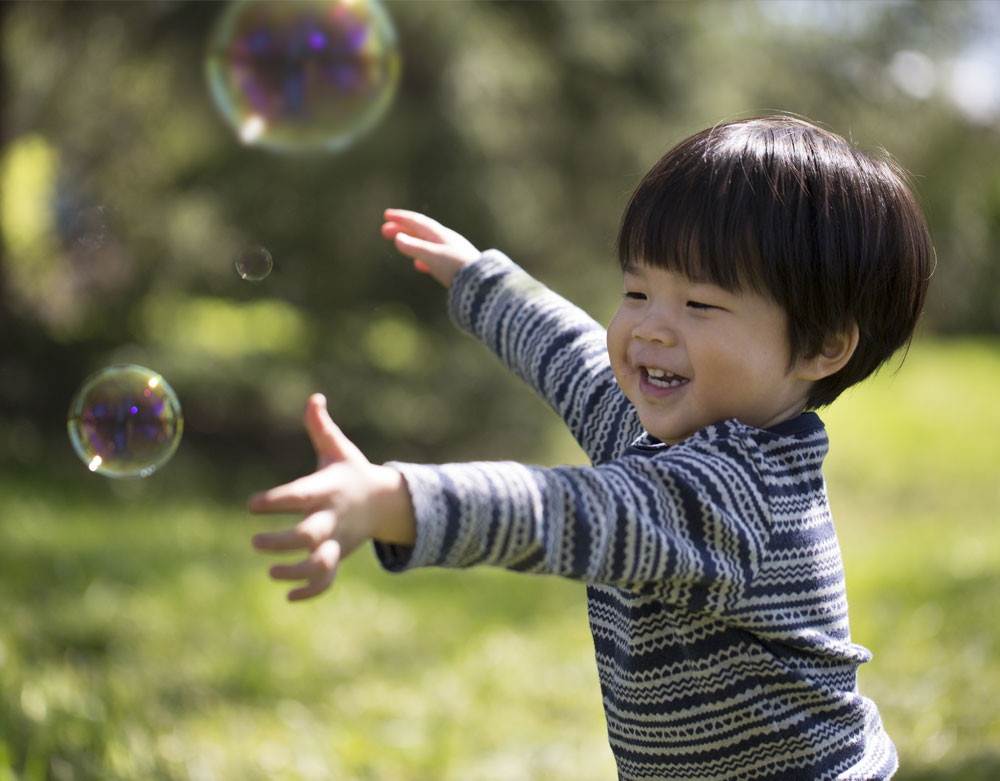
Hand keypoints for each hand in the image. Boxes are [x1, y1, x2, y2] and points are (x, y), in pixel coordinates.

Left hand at [249, 394, 414, 600]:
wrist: (386, 501)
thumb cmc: (352, 471)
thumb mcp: (338, 449)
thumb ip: (321, 427)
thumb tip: (314, 398)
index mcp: (327, 490)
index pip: (299, 496)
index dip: (276, 500)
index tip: (251, 504)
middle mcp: (332, 518)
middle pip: (308, 536)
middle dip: (283, 542)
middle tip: (255, 542)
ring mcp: (338, 541)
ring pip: (320, 565)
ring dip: (296, 572)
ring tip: (271, 573)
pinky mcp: (339, 556)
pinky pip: (328, 581)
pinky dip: (311, 592)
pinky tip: (289, 597)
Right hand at [381, 209, 479, 287]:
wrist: (481, 283)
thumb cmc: (457, 267)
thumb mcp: (433, 256)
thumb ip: (415, 248)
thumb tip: (397, 238)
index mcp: (440, 235)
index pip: (417, 222)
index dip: (401, 218)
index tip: (386, 214)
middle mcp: (446, 241)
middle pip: (420, 231)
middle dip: (402, 229)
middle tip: (384, 230)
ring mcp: (450, 253)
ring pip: (426, 243)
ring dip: (411, 242)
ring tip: (398, 243)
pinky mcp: (454, 266)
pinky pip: (434, 258)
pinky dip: (422, 258)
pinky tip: (419, 265)